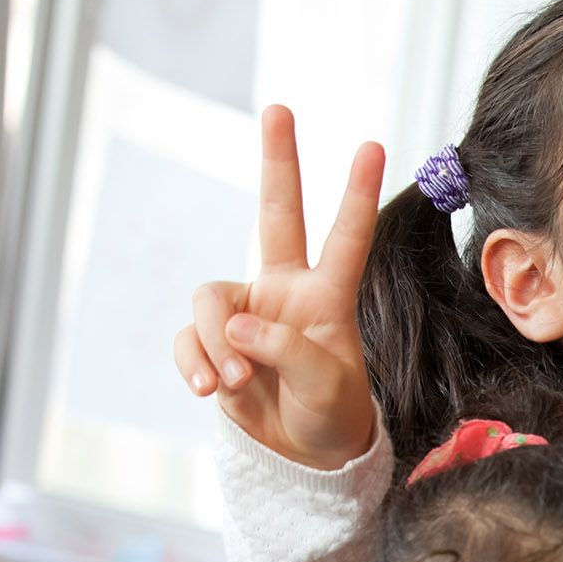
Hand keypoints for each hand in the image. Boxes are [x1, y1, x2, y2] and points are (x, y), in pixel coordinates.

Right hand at [174, 105, 385, 468]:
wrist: (303, 454)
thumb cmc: (330, 412)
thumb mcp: (324, 387)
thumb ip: (287, 351)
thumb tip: (234, 326)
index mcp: (327, 297)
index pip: (346, 237)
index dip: (356, 194)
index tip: (374, 145)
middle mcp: (285, 291)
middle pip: (278, 214)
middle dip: (279, 162)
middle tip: (280, 107)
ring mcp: (245, 312)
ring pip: (210, 300)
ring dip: (213, 342)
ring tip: (234, 381)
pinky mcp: (212, 342)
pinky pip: (188, 339)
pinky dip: (192, 363)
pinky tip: (209, 390)